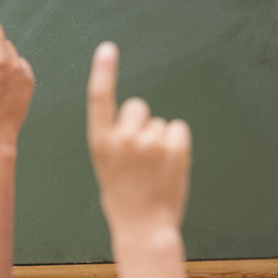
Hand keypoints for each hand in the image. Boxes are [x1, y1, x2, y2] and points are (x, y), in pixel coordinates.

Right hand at [87, 43, 191, 235]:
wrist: (144, 228)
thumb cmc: (124, 199)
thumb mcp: (108, 167)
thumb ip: (117, 140)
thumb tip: (139, 118)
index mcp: (100, 143)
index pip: (100, 99)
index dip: (103, 72)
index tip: (107, 49)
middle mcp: (122, 138)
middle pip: (137, 106)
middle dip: (141, 122)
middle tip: (140, 156)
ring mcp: (149, 142)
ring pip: (160, 123)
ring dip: (160, 141)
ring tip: (154, 170)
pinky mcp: (174, 146)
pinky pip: (178, 130)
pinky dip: (177, 145)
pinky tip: (169, 167)